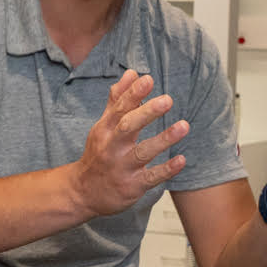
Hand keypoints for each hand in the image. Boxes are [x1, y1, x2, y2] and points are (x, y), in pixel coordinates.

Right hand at [70, 70, 188, 217]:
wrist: (82, 193)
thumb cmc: (98, 154)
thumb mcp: (103, 126)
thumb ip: (118, 99)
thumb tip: (132, 73)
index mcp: (105, 129)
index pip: (119, 108)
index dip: (133, 93)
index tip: (148, 79)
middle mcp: (111, 147)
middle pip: (128, 127)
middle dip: (147, 113)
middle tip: (167, 100)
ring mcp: (122, 167)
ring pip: (143, 152)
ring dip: (164, 139)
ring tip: (184, 126)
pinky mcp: (132, 186)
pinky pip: (151, 177)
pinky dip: (166, 169)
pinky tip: (181, 160)